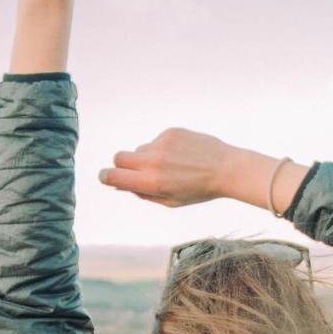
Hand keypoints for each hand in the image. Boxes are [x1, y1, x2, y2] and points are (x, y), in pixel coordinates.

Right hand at [100, 128, 231, 206]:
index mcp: (152, 182)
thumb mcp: (170, 201)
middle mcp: (153, 161)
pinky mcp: (171, 132)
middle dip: (123, 166)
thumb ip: (143, 194)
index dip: (106, 177)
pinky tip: (181, 156)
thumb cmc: (199, 190)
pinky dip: (163, 148)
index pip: (113, 176)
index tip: (108, 178)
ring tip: (172, 166)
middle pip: (119, 157)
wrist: (226, 169)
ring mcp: (162, 144)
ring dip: (147, 158)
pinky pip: (156, 140)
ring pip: (140, 149)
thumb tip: (120, 185)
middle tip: (137, 173)